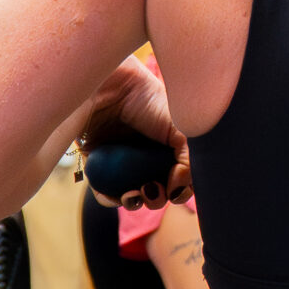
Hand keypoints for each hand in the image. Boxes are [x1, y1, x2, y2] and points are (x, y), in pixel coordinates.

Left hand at [78, 59, 190, 198]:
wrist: (112, 86)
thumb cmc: (150, 101)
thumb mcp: (183, 131)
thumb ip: (190, 162)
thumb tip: (176, 190)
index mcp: (168, 149)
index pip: (179, 180)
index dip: (179, 191)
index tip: (175, 189)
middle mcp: (146, 157)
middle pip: (155, 191)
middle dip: (156, 198)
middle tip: (152, 191)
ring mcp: (122, 163)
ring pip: (129, 196)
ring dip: (134, 203)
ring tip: (133, 195)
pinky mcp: (97, 165)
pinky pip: (103, 191)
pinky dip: (109, 198)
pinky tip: (116, 193)